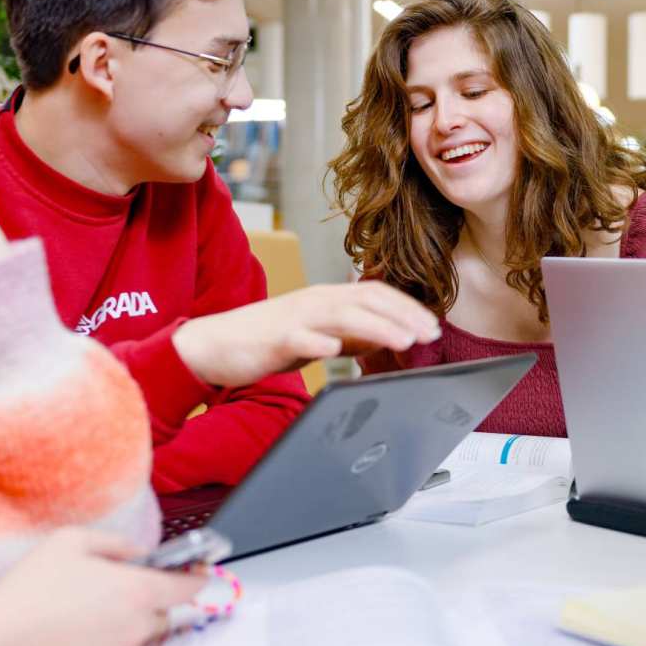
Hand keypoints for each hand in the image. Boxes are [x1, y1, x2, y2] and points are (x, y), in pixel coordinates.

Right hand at [0, 527, 204, 645]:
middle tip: (126, 583)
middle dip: (156, 596)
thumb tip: (138, 552)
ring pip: (144, 630)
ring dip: (133, 617)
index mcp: (139, 589)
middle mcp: (138, 623)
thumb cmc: (32, 590)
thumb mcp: (73, 541)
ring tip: (93, 603)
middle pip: (168, 610)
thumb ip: (116, 543)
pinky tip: (80, 623)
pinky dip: (112, 635)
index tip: (197, 569)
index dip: (196, 576)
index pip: (190, 587)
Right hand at [172, 281, 440, 387]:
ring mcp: (294, 318)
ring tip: (404, 341)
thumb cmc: (268, 341)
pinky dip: (318, 344)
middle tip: (430, 334)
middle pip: (366, 300)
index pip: (376, 294)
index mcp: (327, 299)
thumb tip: (386, 340)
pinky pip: (299, 338)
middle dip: (403, 316)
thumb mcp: (318, 336)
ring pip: (341, 316)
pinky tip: (335, 352)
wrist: (214, 345)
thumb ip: (350, 336)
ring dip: (376, 327)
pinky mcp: (273, 338)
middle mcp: (315, 301)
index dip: (407, 307)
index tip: (432, 326)